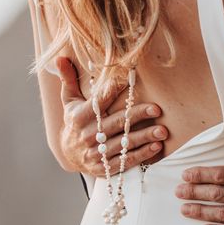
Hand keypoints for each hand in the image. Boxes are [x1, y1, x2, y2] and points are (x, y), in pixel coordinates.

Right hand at [56, 57, 168, 175]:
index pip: (99, 101)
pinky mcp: (103, 168)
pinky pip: (125, 162)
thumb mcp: (70, 101)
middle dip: (137, 116)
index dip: (114, 90)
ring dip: (144, 137)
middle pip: (115, 123)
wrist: (69, 154)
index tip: (131, 80)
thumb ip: (69, 79)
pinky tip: (156, 147)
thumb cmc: (75, 122)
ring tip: (162, 130)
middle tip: (157, 109)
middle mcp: (87, 135)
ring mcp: (95, 153)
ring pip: (123, 144)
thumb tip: (60, 56)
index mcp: (79, 117)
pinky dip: (141, 155)